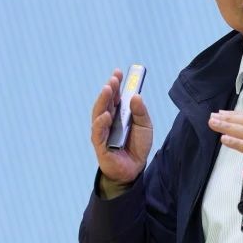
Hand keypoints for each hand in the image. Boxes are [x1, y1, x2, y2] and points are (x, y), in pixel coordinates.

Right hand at [90, 69, 153, 196]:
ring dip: (103, 101)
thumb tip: (135, 96)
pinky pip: (98, 133)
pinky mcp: (100, 146)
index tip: (118, 72)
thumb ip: (140, 112)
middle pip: (105, 103)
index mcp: (117, 114)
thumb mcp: (145, 126)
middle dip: (109, 90)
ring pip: (98, 114)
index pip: (114, 97)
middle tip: (113, 79)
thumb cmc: (137, 146)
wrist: (135, 169)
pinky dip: (101, 123)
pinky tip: (106, 115)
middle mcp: (108, 121)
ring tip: (108, 89)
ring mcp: (102, 133)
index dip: (115, 84)